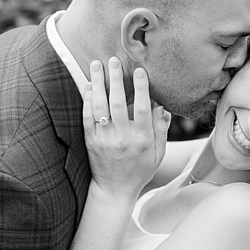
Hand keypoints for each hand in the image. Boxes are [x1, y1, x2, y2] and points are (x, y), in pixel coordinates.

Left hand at [83, 57, 170, 198]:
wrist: (115, 189)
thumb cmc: (140, 170)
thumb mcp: (158, 153)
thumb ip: (160, 129)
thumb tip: (162, 106)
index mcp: (142, 139)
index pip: (143, 109)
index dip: (141, 88)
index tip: (139, 71)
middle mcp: (122, 138)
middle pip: (118, 103)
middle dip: (116, 79)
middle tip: (114, 60)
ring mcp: (104, 140)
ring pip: (100, 107)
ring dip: (98, 84)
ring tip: (97, 65)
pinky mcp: (90, 142)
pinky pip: (87, 117)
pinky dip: (87, 100)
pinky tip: (88, 86)